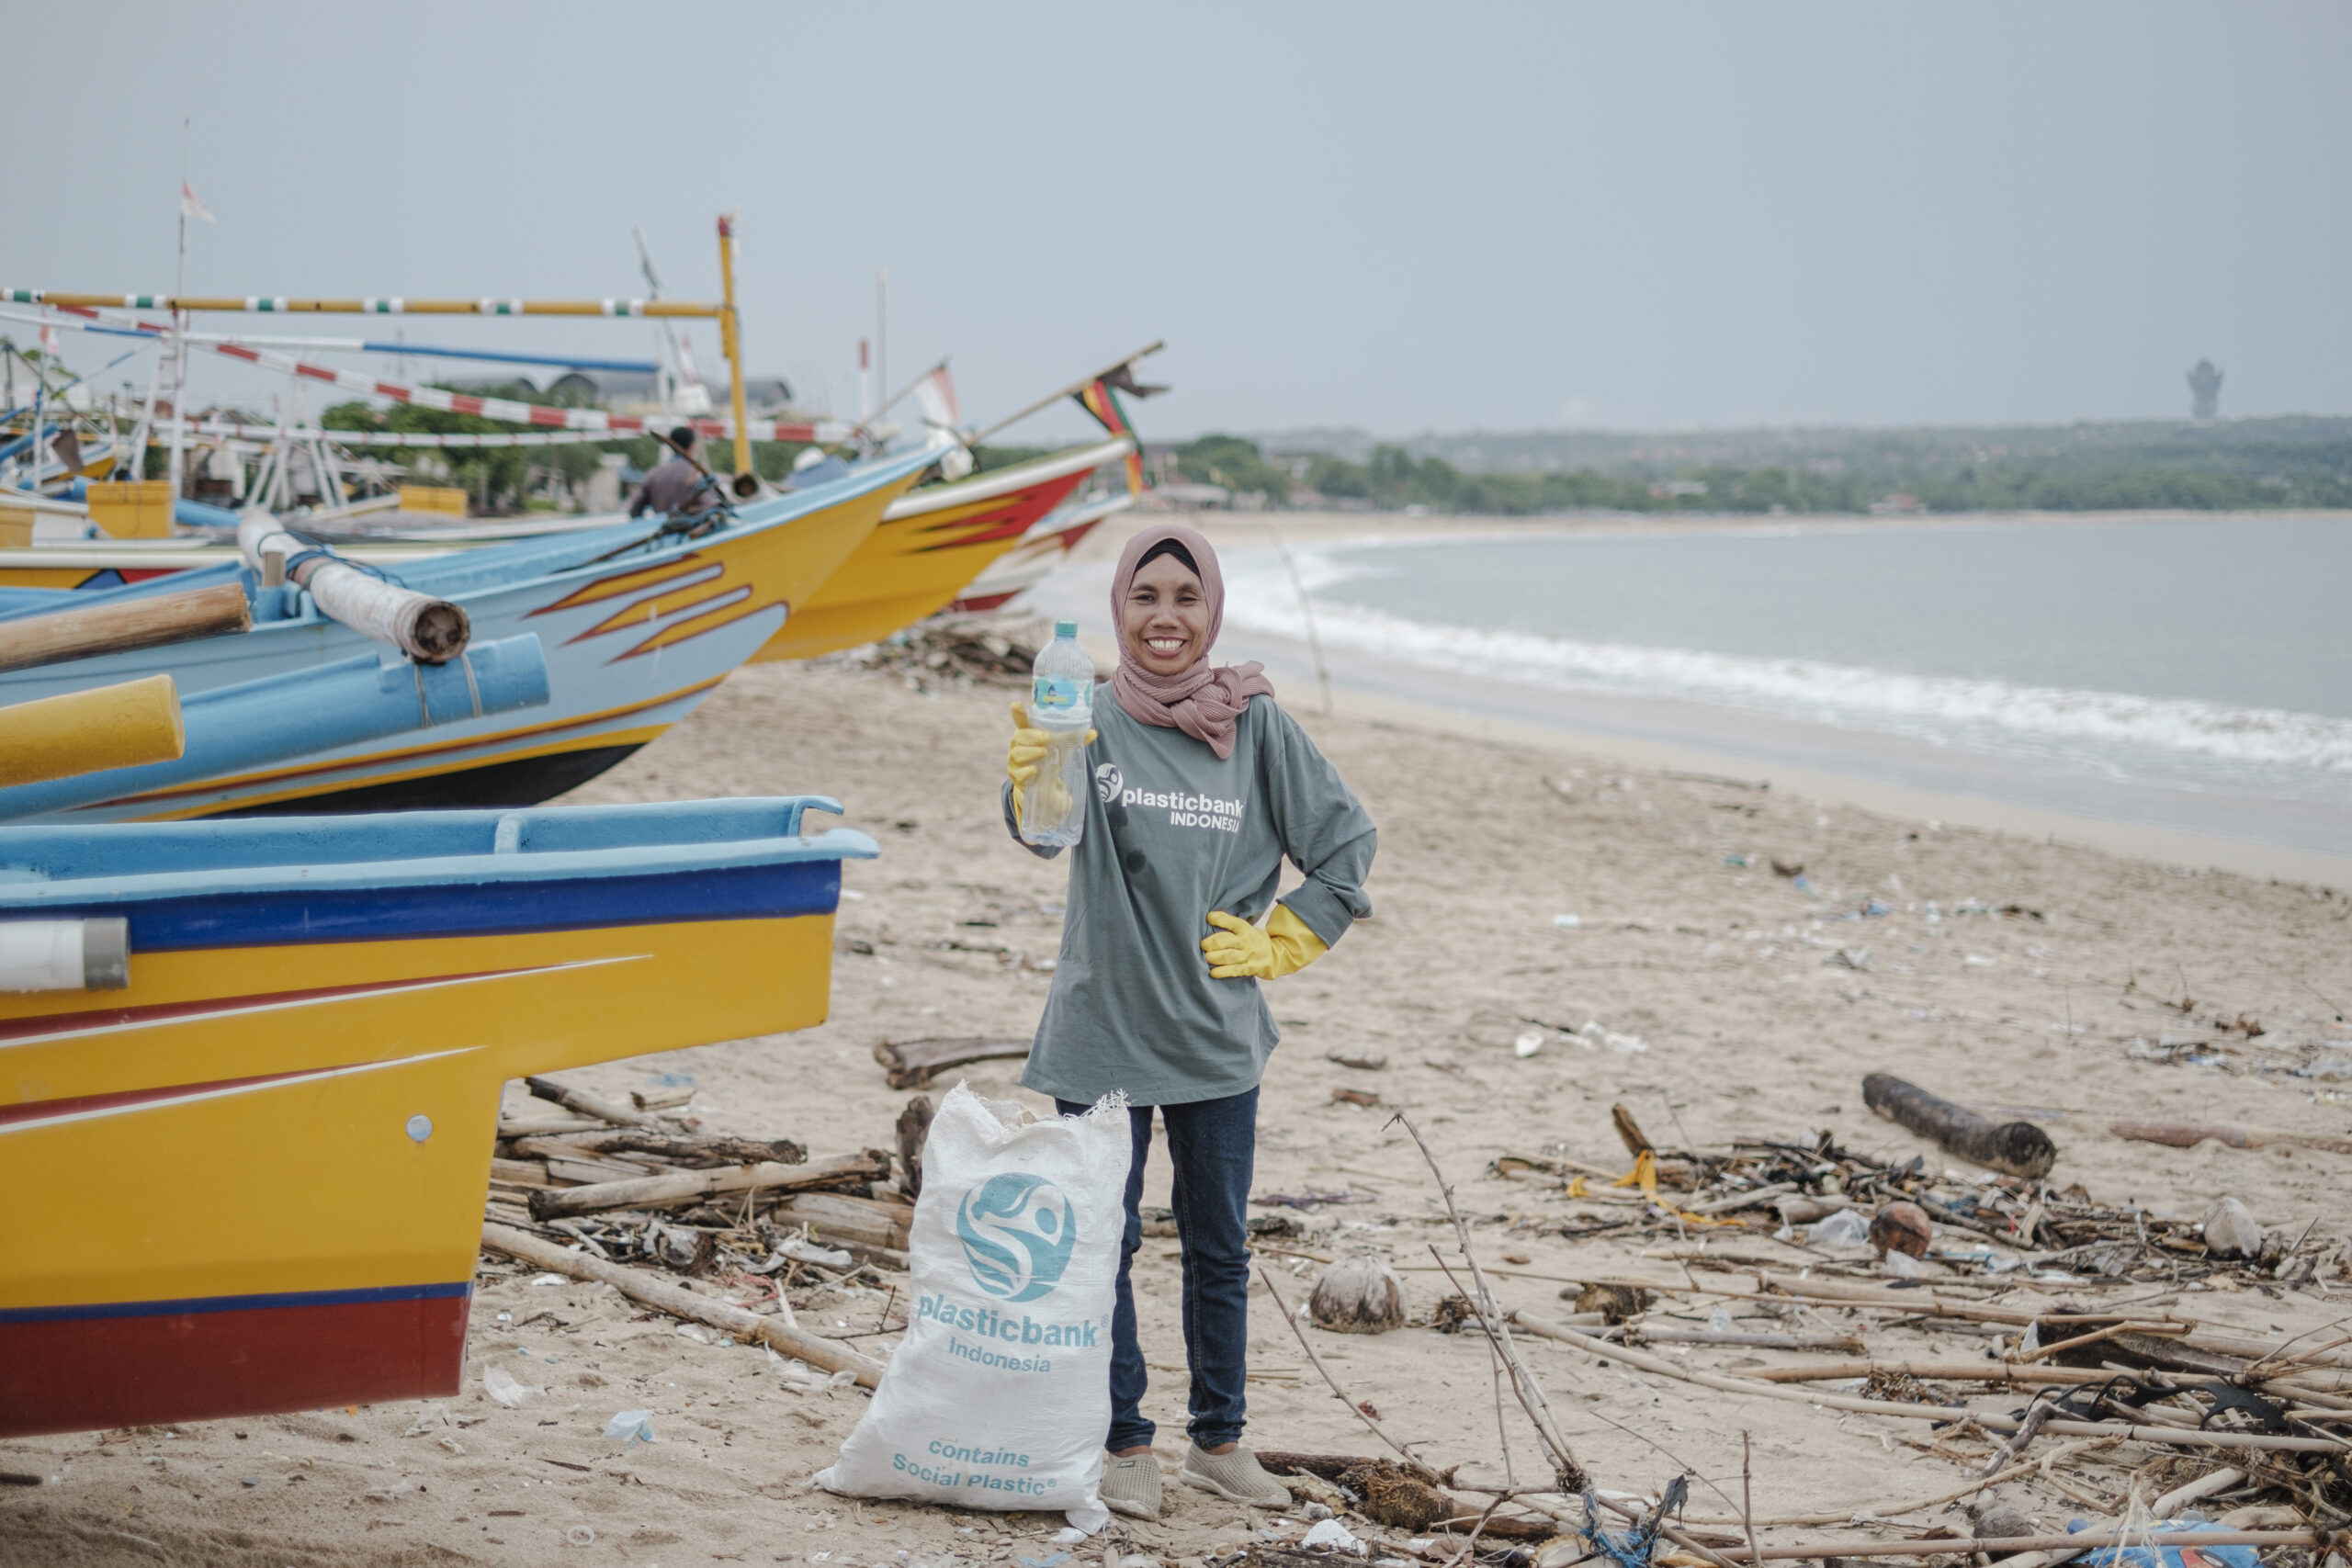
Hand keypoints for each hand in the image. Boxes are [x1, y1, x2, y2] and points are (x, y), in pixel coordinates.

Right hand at [1007, 702, 1095, 817]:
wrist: (1046, 784)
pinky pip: (1018, 773)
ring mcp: (1015, 761)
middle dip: (1033, 736)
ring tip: (1044, 752)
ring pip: (1018, 754)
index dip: (1018, 713)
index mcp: (1028, 733)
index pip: (1020, 721)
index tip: (1016, 704)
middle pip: (1020, 737)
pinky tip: (1035, 770)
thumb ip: (1076, 739)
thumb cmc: (1051, 757)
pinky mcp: (1017, 776)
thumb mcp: (1063, 747)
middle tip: (1047, 738)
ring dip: (1031, 752)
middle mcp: (1018, 745)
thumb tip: (1093, 732)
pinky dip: (1026, 771)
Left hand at [1200, 910, 1274, 977]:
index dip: (1220, 919)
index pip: (1232, 922)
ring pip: (1230, 956)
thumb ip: (1228, 924)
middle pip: (1227, 940)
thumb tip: (1207, 918)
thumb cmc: (1250, 940)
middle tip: (1203, 945)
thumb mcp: (1244, 929)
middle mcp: (1246, 941)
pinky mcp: (1250, 968)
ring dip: (1216, 957)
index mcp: (1244, 928)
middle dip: (1212, 942)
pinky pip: (1235, 970)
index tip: (1209, 918)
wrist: (1274, 956)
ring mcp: (1249, 955)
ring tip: (1207, 958)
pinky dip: (1223, 972)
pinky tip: (1213, 973)